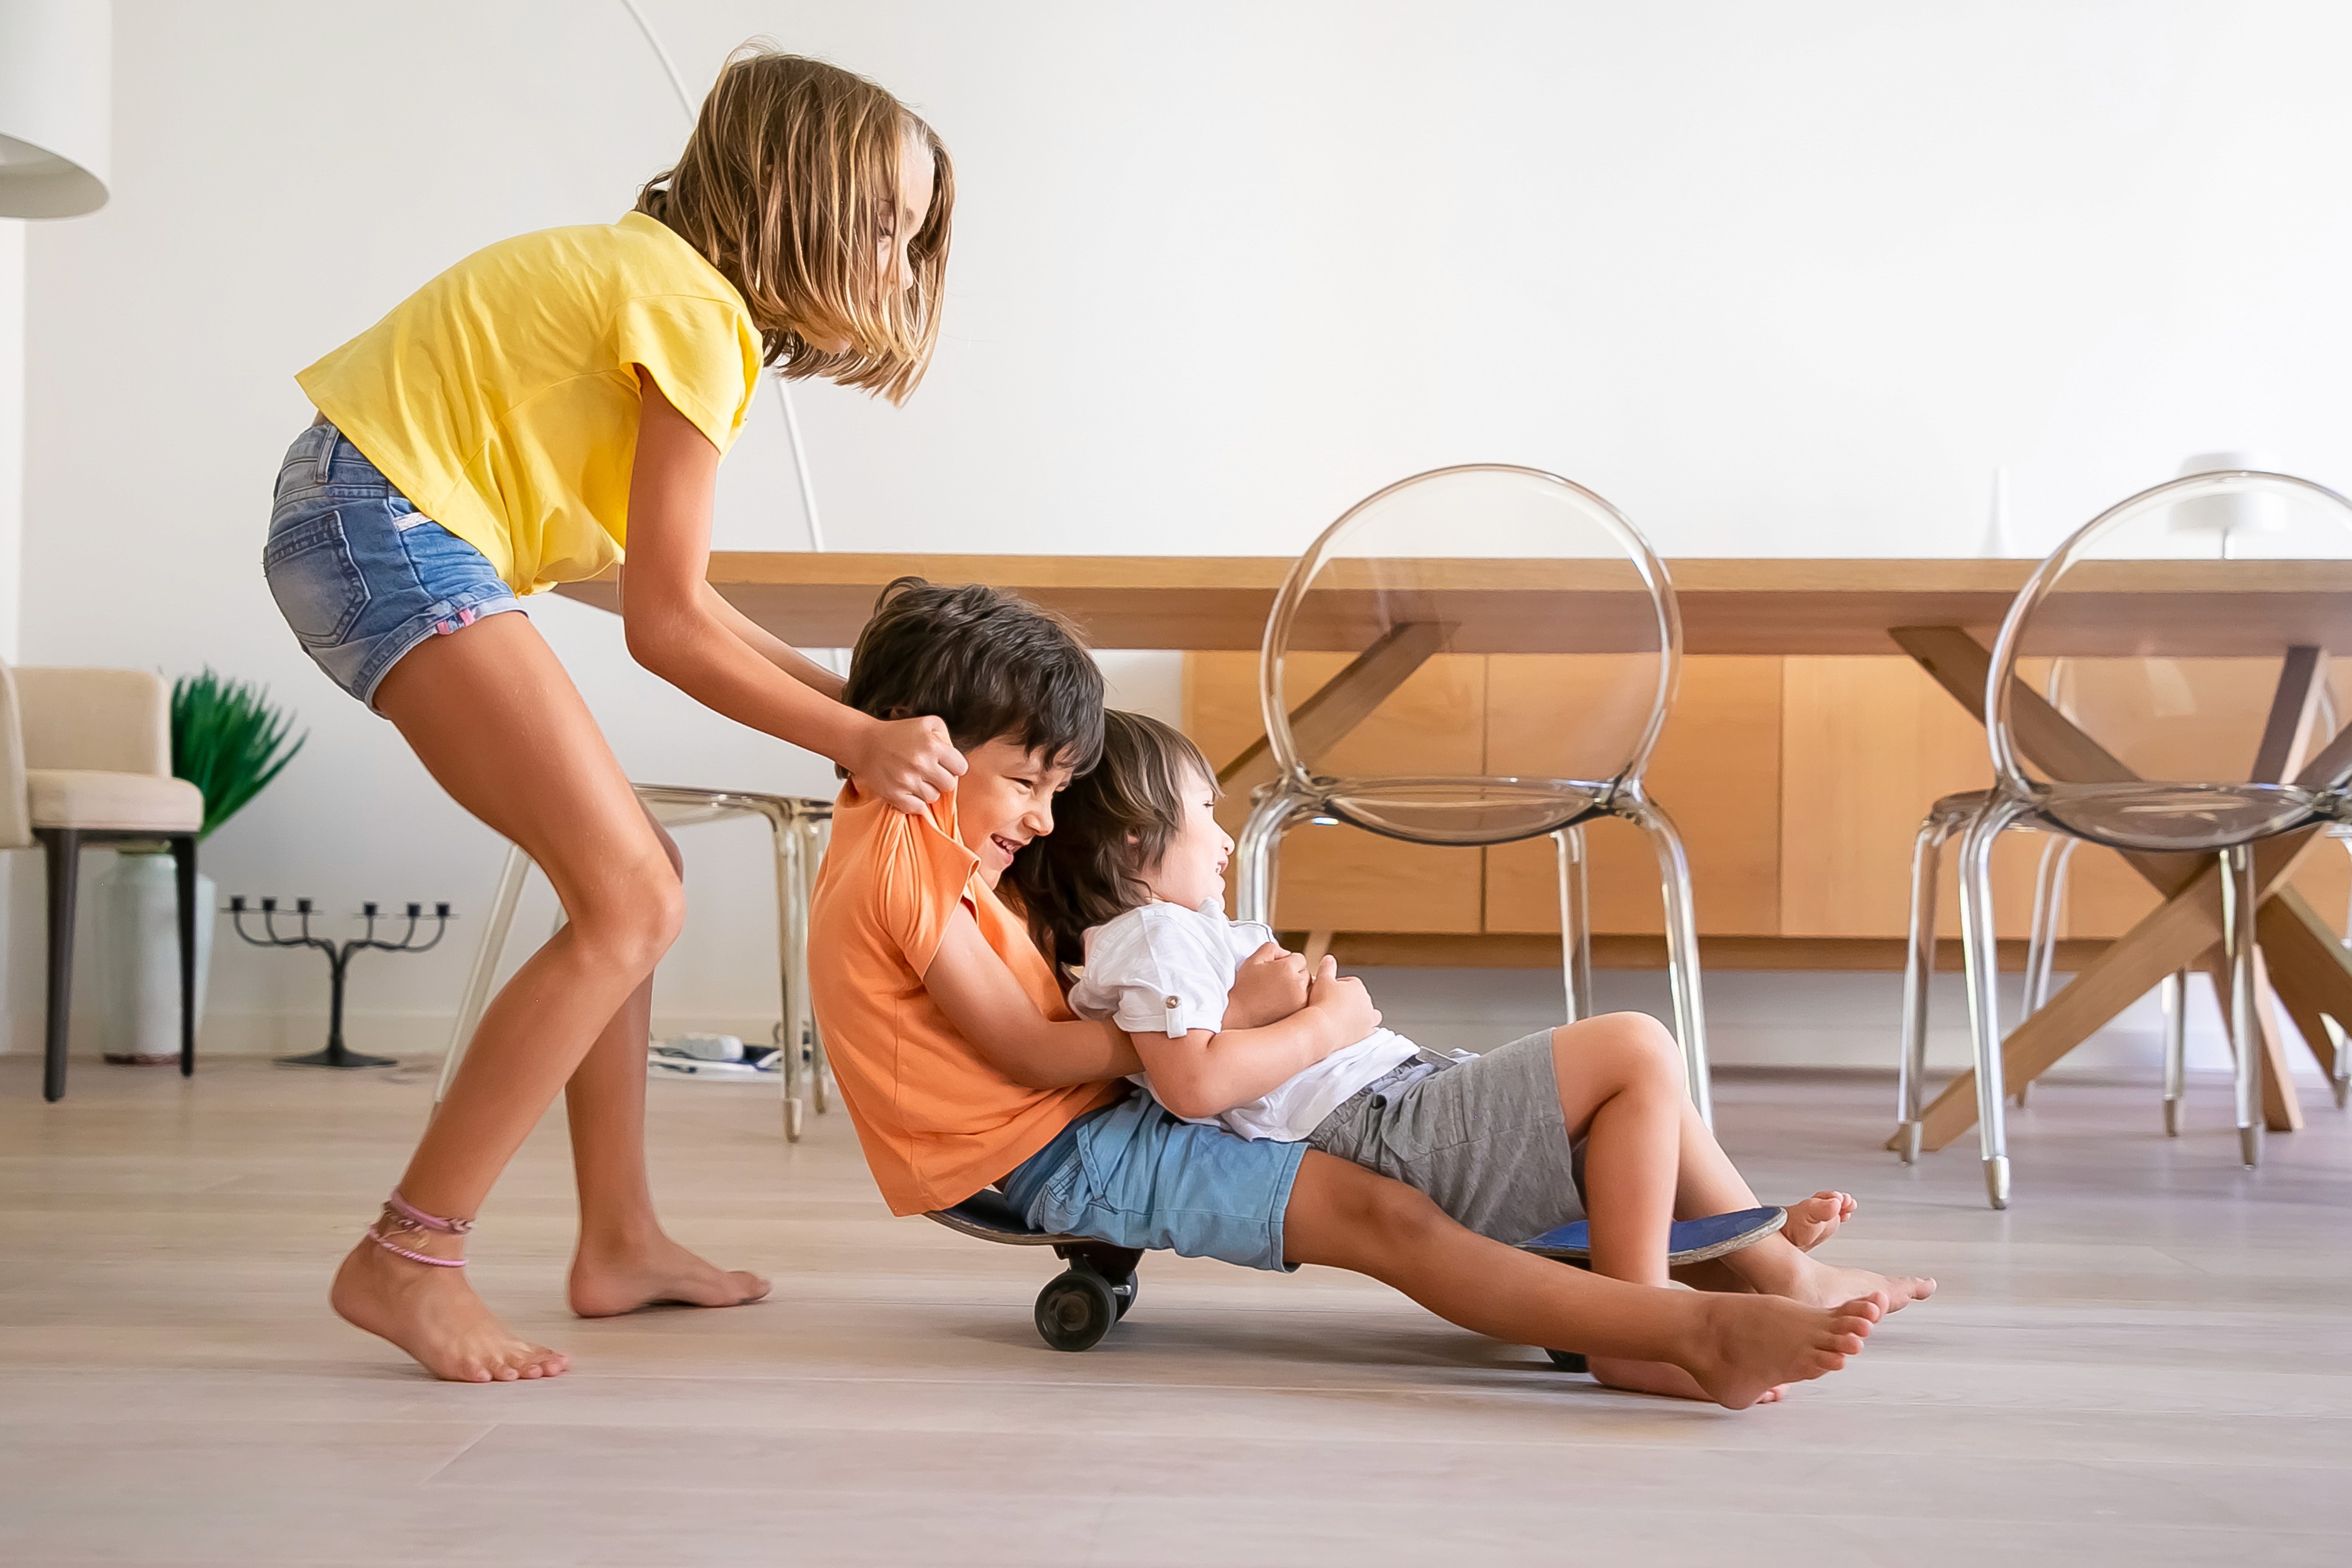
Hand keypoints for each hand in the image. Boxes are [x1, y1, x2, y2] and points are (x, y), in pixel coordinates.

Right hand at [848, 714, 965, 810]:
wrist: (864, 743)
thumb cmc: (898, 733)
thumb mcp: (927, 723)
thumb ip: (946, 736)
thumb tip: (955, 756)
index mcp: (932, 745)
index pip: (961, 768)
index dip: (954, 767)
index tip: (944, 765)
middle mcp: (921, 763)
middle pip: (949, 785)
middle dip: (941, 779)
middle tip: (929, 773)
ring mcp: (907, 780)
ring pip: (933, 797)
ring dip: (927, 790)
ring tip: (916, 779)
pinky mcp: (894, 794)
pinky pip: (917, 808)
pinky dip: (914, 802)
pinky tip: (908, 790)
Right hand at [1224, 942, 1308, 1028]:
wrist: (1238, 1019)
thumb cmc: (1243, 989)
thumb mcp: (1252, 961)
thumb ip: (1271, 948)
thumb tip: (1286, 953)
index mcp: (1287, 969)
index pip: (1299, 958)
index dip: (1286, 962)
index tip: (1273, 971)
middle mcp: (1298, 985)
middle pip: (1305, 972)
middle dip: (1294, 974)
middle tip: (1274, 984)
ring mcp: (1301, 1002)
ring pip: (1309, 988)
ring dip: (1298, 988)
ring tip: (1278, 995)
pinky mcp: (1301, 1015)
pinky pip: (1307, 1003)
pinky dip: (1299, 1001)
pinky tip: (1283, 1004)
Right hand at [1305, 955, 1379, 1050]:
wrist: (1321, 1029)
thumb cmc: (1321, 1004)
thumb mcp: (1321, 979)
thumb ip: (1327, 967)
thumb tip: (1329, 958)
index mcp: (1358, 986)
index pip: (1350, 983)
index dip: (1337, 987)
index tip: (1327, 992)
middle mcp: (1367, 1002)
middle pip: (1360, 998)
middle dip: (1350, 1001)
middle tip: (1333, 1006)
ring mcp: (1368, 1019)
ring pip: (1371, 1015)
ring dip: (1362, 1015)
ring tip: (1348, 1019)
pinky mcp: (1366, 1035)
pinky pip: (1370, 1031)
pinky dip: (1364, 1030)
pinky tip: (1353, 1031)